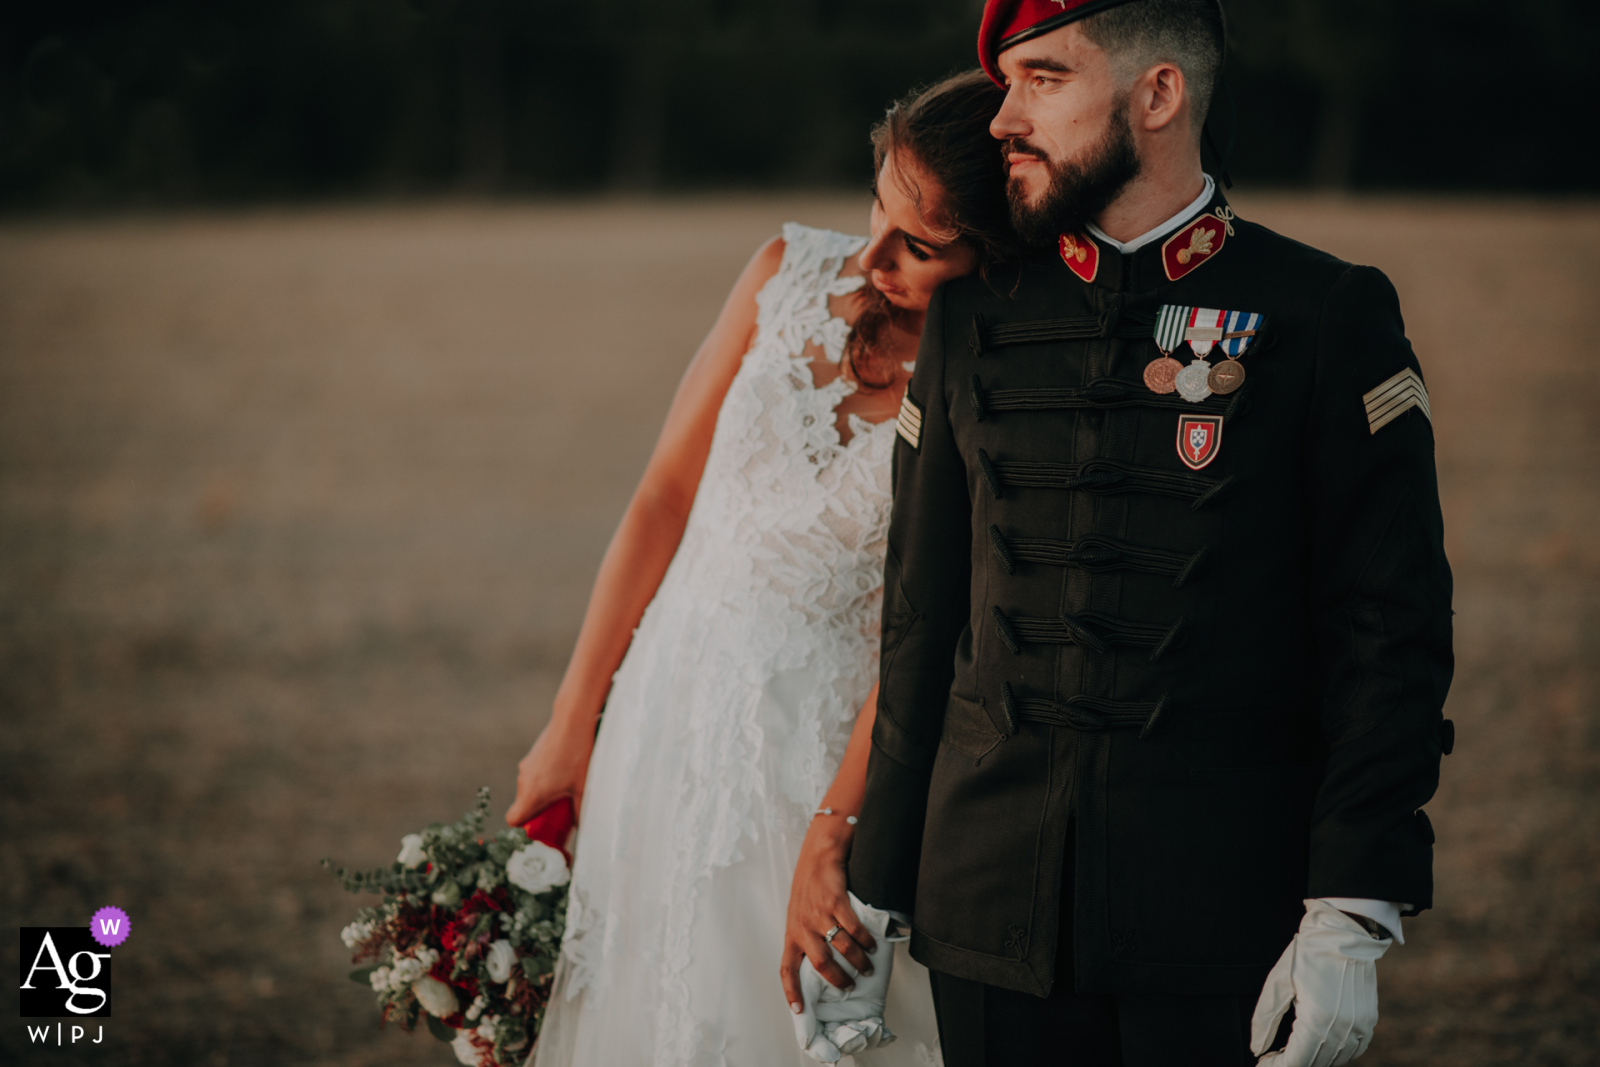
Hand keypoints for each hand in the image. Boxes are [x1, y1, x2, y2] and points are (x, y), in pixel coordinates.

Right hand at [504, 714, 593, 826]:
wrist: (573, 719)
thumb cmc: (578, 754)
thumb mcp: (584, 788)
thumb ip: (581, 811)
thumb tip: (580, 825)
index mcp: (532, 794)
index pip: (513, 820)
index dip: (523, 827)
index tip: (539, 827)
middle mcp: (524, 781)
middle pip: (525, 806)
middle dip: (539, 811)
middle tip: (559, 811)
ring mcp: (527, 766)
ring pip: (530, 789)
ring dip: (543, 793)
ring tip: (566, 788)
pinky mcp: (533, 755)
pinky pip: (534, 775)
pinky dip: (545, 779)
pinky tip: (565, 771)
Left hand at [791, 893, 900, 1062]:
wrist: (818, 855)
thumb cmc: (808, 887)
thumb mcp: (798, 915)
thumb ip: (805, 937)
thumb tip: (820, 964)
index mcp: (792, 934)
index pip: (786, 969)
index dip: (791, 992)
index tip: (799, 1010)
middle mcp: (803, 927)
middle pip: (821, 964)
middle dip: (839, 980)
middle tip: (850, 986)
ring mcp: (819, 915)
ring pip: (842, 948)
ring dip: (858, 961)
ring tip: (867, 967)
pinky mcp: (835, 902)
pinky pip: (853, 929)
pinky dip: (865, 940)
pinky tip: (872, 945)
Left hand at [1251, 898, 1392, 1066]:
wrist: (1346, 931)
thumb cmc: (1308, 953)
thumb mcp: (1278, 982)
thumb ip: (1265, 1019)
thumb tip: (1256, 1048)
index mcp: (1318, 1021)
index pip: (1296, 1062)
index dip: (1276, 1066)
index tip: (1262, 1062)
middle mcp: (1343, 1030)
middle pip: (1314, 1065)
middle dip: (1291, 1063)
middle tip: (1272, 1056)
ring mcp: (1360, 1028)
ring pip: (1334, 1061)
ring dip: (1312, 1060)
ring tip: (1291, 1049)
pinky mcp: (1369, 1022)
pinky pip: (1352, 1051)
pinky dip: (1333, 1053)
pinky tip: (1317, 1043)